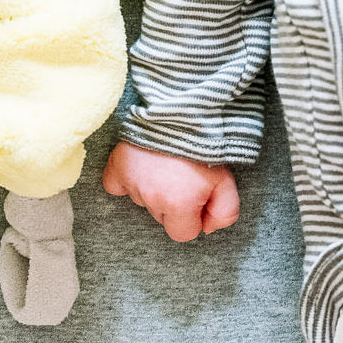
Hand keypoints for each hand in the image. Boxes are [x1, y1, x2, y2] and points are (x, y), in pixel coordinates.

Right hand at [101, 142, 239, 240]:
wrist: (183, 109)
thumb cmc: (206, 145)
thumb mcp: (227, 181)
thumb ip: (224, 213)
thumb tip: (208, 228)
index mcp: (178, 205)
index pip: (183, 234)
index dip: (194, 217)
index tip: (198, 196)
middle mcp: (150, 198)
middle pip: (162, 217)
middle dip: (174, 203)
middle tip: (185, 175)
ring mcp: (131, 182)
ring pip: (143, 200)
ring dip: (154, 188)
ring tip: (167, 163)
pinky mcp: (116, 166)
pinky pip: (115, 186)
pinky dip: (126, 181)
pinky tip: (141, 169)